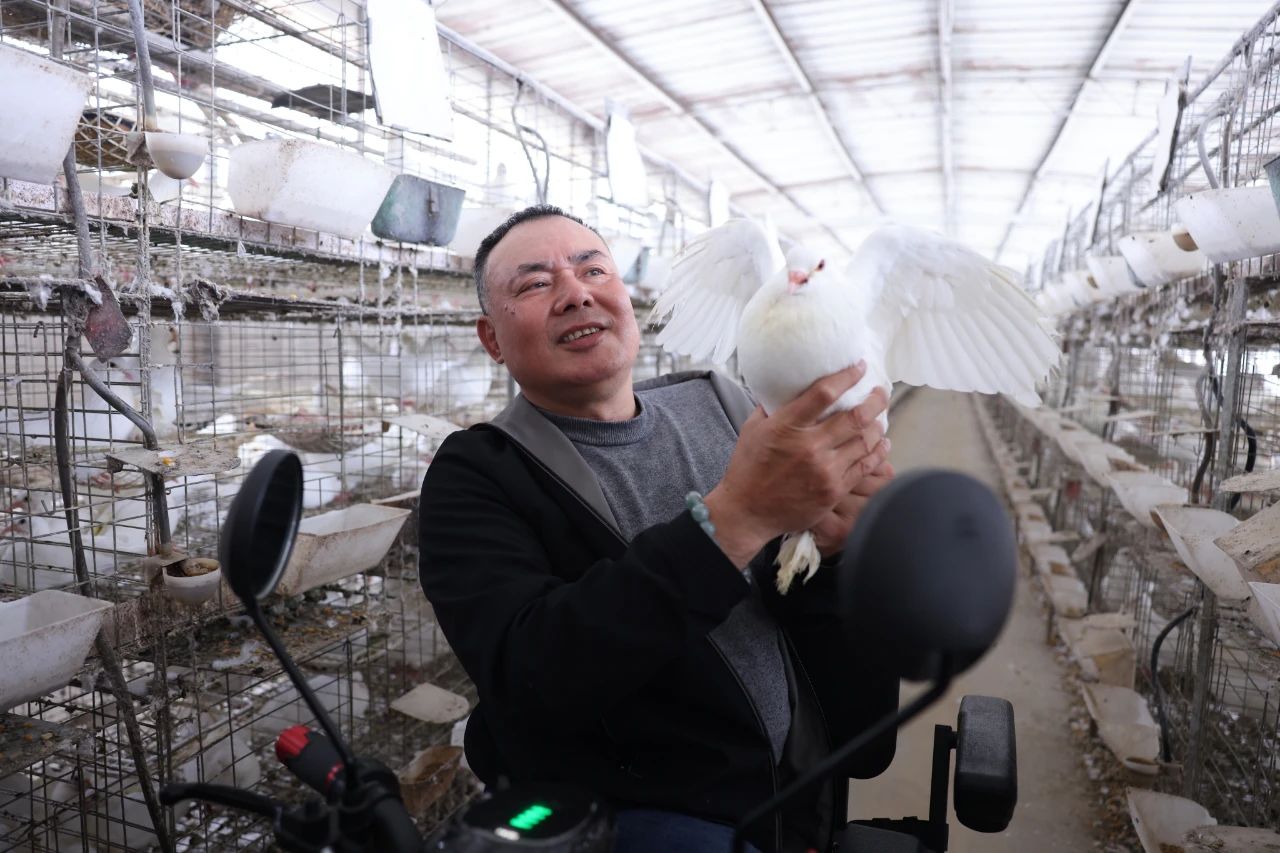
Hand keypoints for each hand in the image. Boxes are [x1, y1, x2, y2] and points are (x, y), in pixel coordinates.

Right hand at [704, 364, 891, 567]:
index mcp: (786, 427)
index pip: (824, 393)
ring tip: (881, 418)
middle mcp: (809, 447)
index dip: (847, 376)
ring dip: (879, 426)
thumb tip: (789, 387)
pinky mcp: (833, 490)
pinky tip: (882, 444)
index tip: (859, 367)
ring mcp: (824, 470)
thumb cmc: (748, 468)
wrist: (747, 511)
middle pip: (856, 417)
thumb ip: (773, 407)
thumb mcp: (753, 429)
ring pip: (865, 441)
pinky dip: (877, 452)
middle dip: (876, 400)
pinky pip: (864, 466)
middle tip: (881, 392)